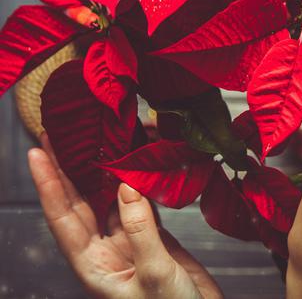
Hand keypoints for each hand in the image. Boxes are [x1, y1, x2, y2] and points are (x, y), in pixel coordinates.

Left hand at [28, 134, 222, 298]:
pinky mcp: (156, 240)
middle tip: (59, 135)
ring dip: (103, 172)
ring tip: (96, 142)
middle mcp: (106, 252)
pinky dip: (138, 184)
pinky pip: (141, 205)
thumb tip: (127, 185)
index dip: (49, 184)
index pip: (63, 218)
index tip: (38, 153)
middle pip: (78, 204)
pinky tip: (137, 166)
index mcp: (94, 266)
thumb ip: (141, 230)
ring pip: (109, 201)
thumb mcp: (154, 274)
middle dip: (66, 170)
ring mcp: (130, 244)